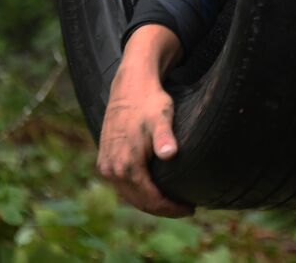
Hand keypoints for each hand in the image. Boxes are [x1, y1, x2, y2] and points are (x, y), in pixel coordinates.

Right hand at [95, 28, 193, 216]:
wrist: (129, 86)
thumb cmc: (150, 101)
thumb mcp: (161, 117)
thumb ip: (164, 137)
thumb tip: (169, 154)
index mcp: (126, 165)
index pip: (150, 199)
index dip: (171, 208)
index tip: (190, 209)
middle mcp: (111, 169)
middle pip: (139, 202)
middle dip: (163, 209)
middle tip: (185, 209)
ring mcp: (105, 165)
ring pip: (130, 195)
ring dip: (150, 202)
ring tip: (172, 203)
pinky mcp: (104, 159)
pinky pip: (123, 185)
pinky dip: (138, 192)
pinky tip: (153, 190)